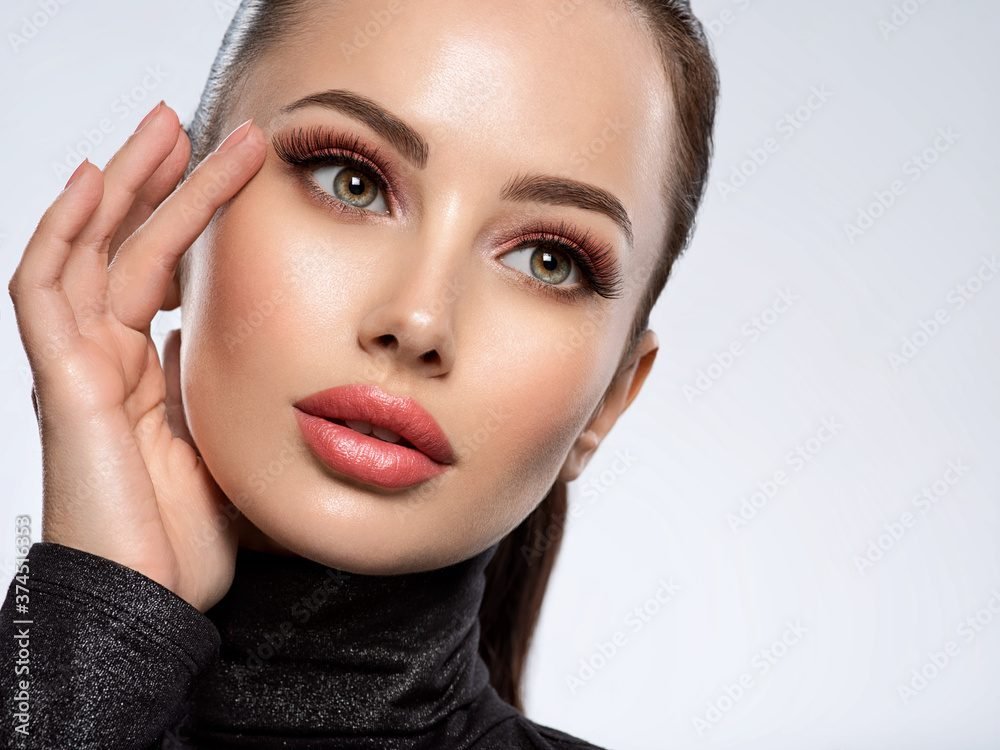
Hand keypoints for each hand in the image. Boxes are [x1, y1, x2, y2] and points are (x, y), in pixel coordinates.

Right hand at [7, 102, 265, 611]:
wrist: (155, 603)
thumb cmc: (190, 540)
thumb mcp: (228, 447)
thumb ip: (222, 394)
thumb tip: (220, 350)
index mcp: (147, 374)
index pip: (163, 272)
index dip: (193, 219)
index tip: (238, 173)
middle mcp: (108, 360)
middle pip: (128, 246)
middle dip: (162, 181)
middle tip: (201, 125)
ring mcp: (80, 366)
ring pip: (93, 249)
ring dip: (126, 184)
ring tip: (164, 125)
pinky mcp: (61, 381)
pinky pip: (45, 290)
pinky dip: (63, 231)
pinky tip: (96, 179)